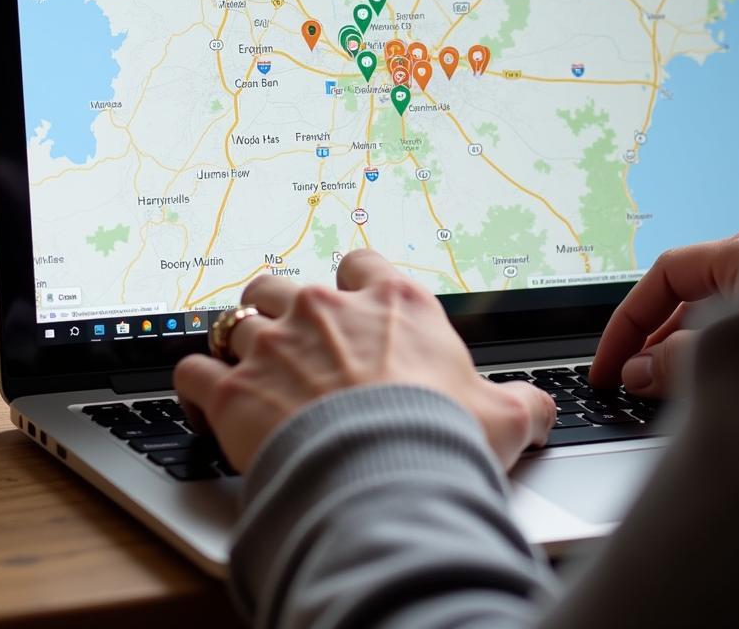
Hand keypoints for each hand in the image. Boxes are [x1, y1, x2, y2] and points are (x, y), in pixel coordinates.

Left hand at [174, 250, 555, 471]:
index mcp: (390, 303)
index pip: (361, 263)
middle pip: (286, 282)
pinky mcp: (234, 388)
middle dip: (284, 305)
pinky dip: (197, 382)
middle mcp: (326, 310)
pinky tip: (204, 397)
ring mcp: (274, 344)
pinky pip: (194, 369)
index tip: (352, 301)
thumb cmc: (442, 437)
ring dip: (239, 338)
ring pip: (236, 317)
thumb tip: (543, 408)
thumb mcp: (504, 417)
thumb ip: (523, 402)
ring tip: (246, 363)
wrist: (382, 476)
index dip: (353, 281)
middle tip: (291, 338)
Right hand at [590, 229, 738, 397]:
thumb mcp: (737, 355)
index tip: (607, 364)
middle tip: (629, 384)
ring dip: (682, 354)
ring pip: (714, 320)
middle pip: (687, 297)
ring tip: (661, 395)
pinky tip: (706, 393)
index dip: (627, 321)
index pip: (664, 275)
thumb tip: (636, 374)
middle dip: (653, 341)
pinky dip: (715, 361)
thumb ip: (677, 362)